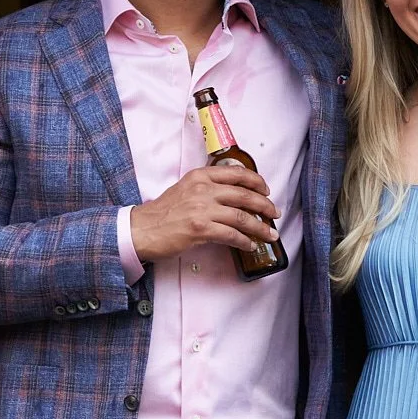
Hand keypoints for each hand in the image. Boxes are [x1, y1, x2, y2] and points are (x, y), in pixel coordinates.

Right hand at [130, 161, 279, 264]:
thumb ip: (207, 187)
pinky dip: (244, 241)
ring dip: (260, 227)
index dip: (256, 181)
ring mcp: (202, 209)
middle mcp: (203, 189)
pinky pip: (231, 235)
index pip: (236, 173)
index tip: (266, 190)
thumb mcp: (185, 189)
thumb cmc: (162, 213)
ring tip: (270, 235)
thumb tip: (232, 196)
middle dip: (264, 205)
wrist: (142, 229)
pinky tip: (249, 245)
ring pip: (242, 217)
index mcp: (200, 176)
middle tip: (274, 213)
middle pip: (244, 195)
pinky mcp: (201, 229)